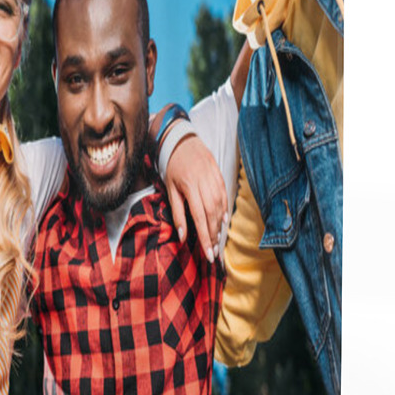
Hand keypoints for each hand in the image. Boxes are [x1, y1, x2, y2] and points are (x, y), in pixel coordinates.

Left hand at [164, 134, 229, 263]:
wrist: (181, 141)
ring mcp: (213, 177)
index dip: (205, 237)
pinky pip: (225, 194)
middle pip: (212, 214)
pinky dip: (225, 209)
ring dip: (219, 225)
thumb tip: (182, 237)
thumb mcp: (170, 190)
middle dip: (213, 235)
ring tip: (217, 239)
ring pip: (220, 205)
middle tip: (213, 252)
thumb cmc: (173, 167)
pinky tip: (223, 221)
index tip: (208, 254)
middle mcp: (203, 182)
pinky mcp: (219, 173)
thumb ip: (177, 213)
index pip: (199, 218)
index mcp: (189, 187)